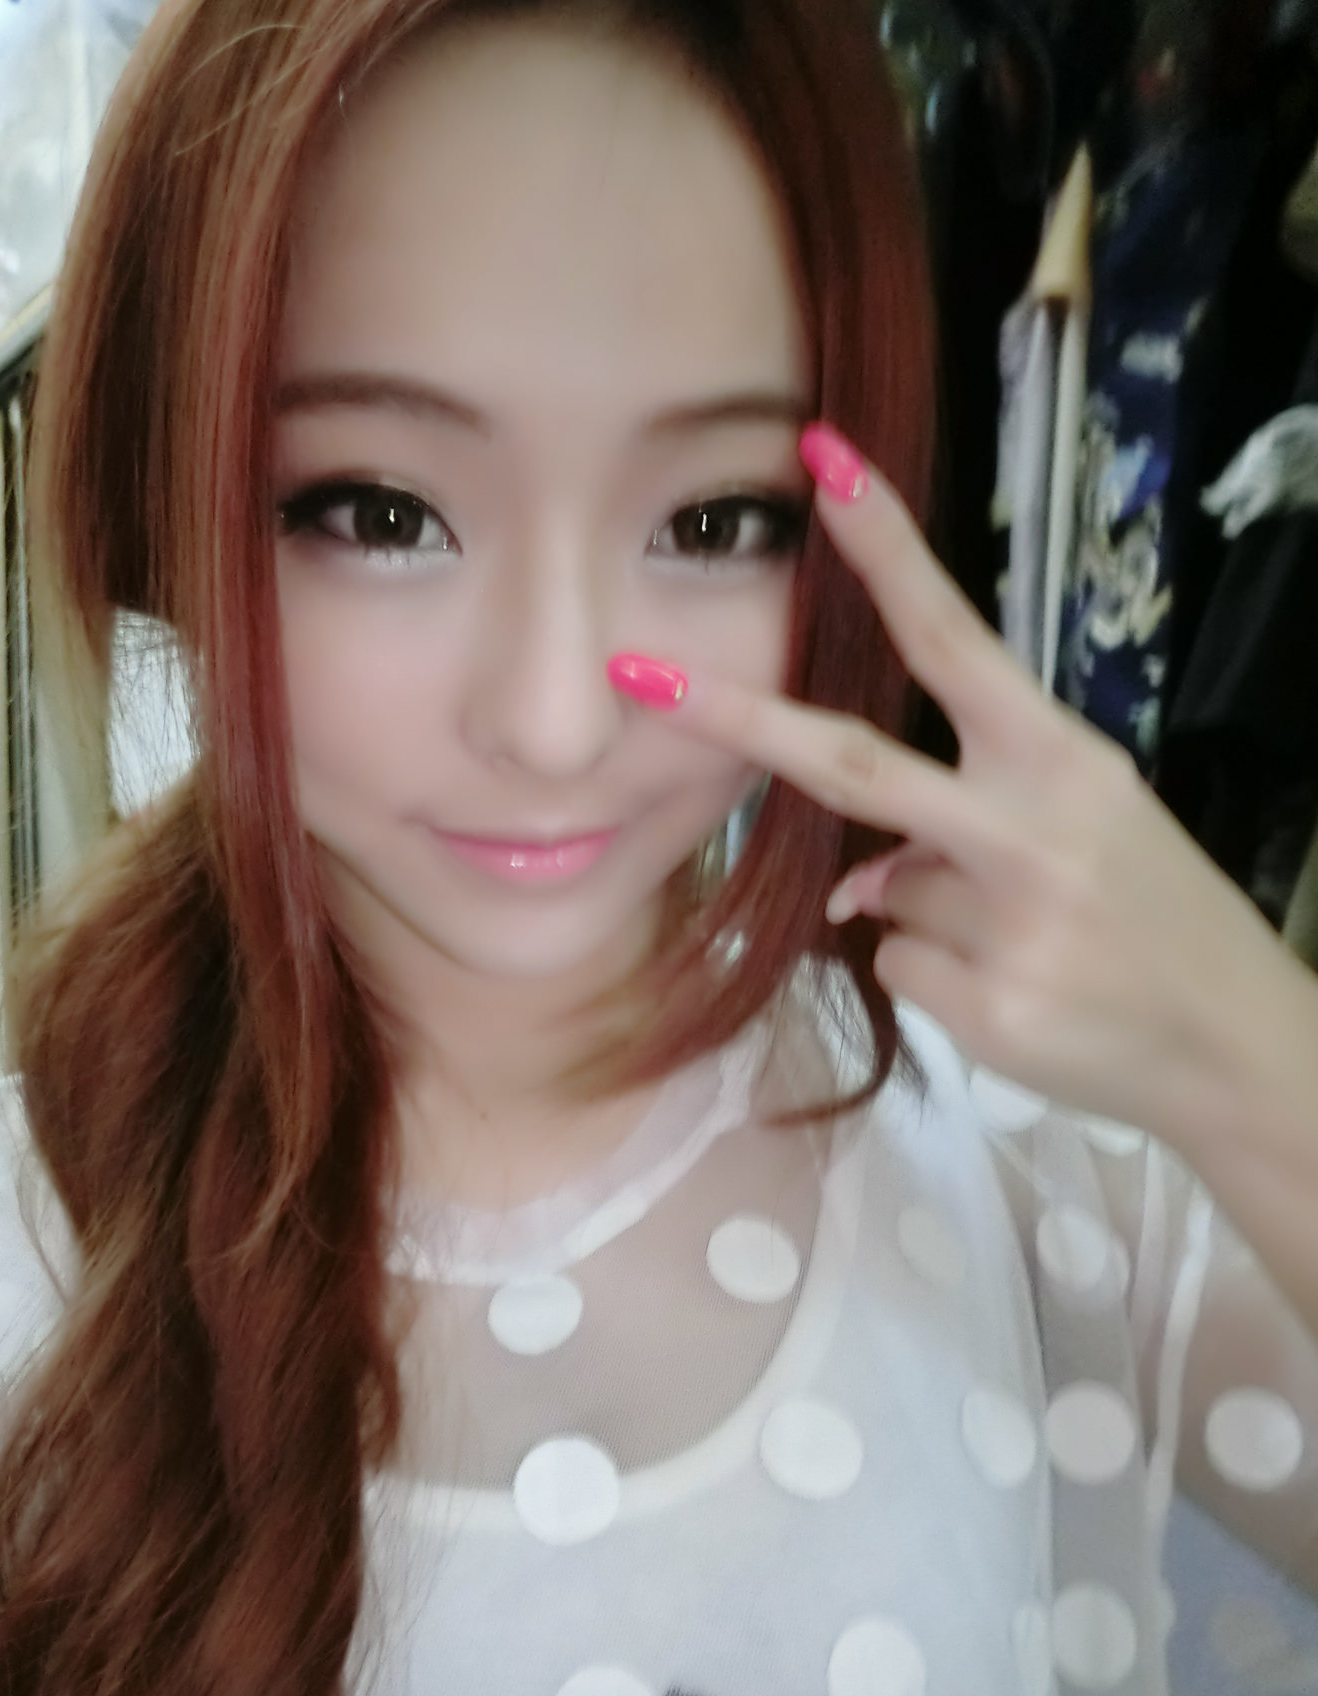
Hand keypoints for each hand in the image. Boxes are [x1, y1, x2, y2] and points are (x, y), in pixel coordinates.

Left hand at [610, 424, 1287, 1139]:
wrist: (1239, 1048)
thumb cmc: (1158, 922)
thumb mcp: (1082, 842)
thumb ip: (966, 833)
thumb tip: (854, 883)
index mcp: (1063, 759)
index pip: (954, 636)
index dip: (885, 550)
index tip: (824, 465)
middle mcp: (1031, 828)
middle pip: (854, 764)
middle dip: (741, 722)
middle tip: (639, 679)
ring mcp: (1007, 924)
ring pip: (880, 893)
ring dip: (924, 914)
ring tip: (1030, 944)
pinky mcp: (987, 1008)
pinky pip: (899, 967)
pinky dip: (934, 978)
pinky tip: (1018, 992)